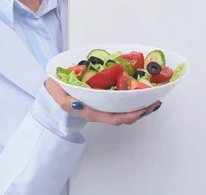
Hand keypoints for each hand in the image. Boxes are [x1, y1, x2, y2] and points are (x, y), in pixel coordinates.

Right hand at [45, 78, 161, 125]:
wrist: (51, 88)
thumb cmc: (55, 89)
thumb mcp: (56, 92)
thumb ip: (64, 99)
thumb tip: (76, 104)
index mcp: (88, 110)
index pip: (111, 117)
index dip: (128, 116)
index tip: (142, 110)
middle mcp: (98, 111)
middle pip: (122, 118)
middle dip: (139, 113)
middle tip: (155, 103)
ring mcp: (101, 106)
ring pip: (122, 112)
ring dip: (138, 108)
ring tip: (152, 100)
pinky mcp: (102, 100)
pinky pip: (119, 104)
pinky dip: (131, 101)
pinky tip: (140, 95)